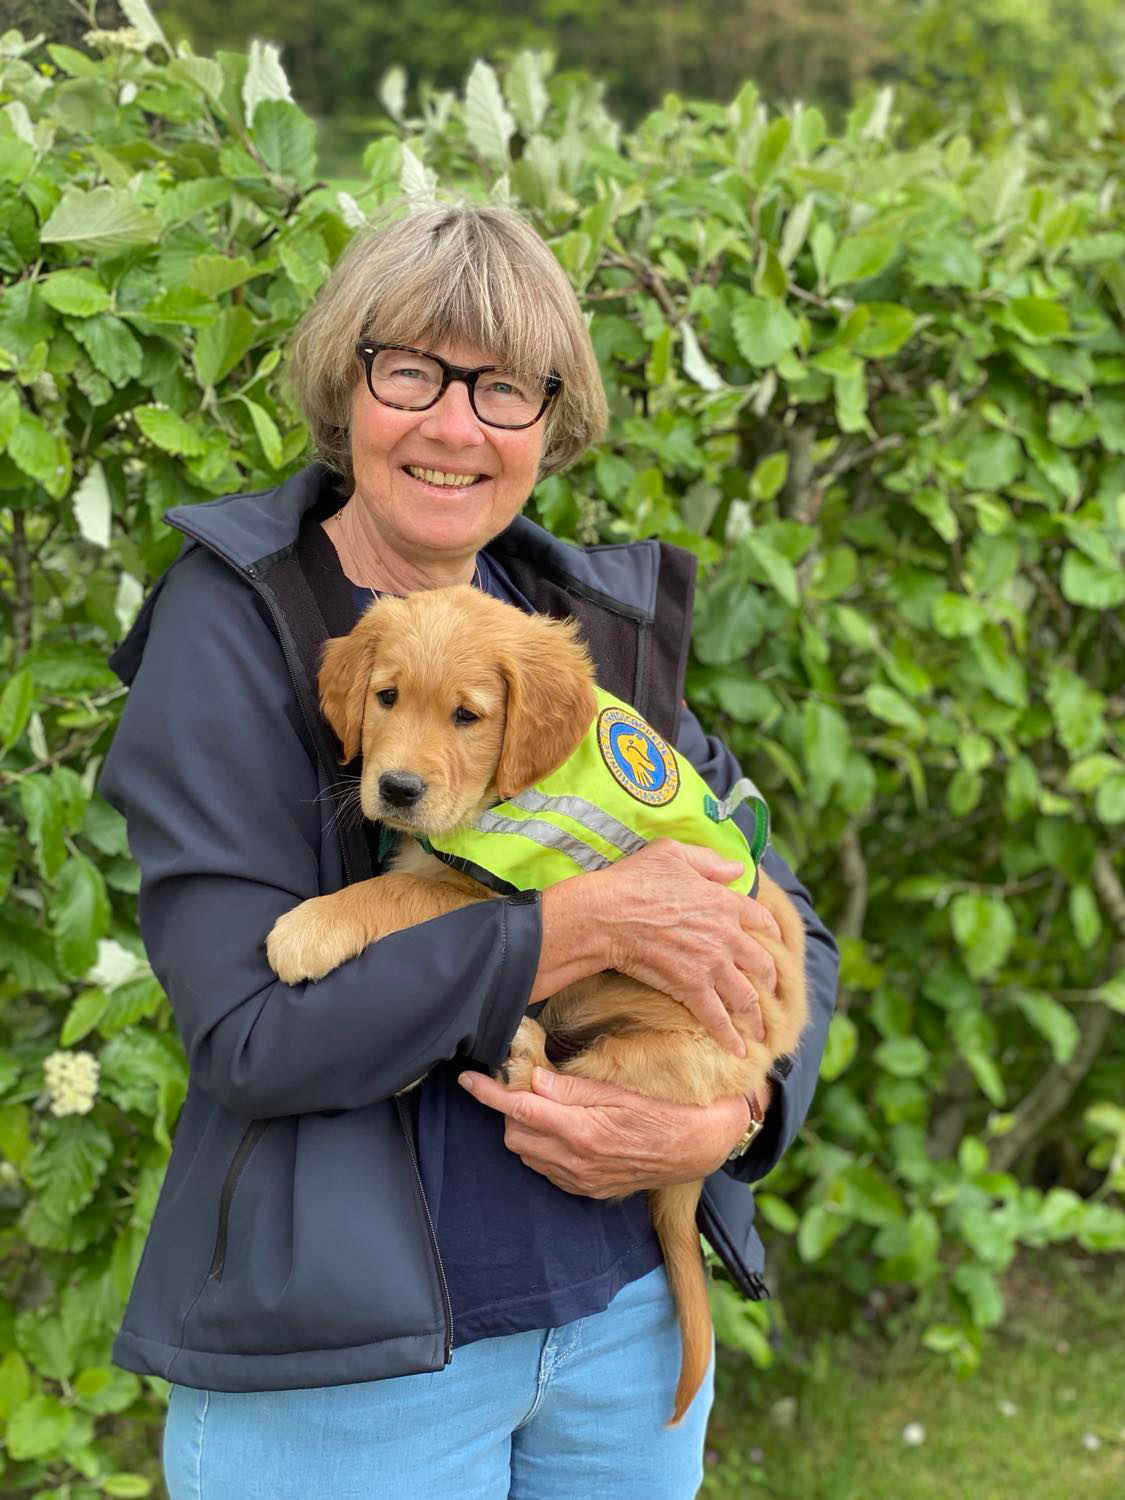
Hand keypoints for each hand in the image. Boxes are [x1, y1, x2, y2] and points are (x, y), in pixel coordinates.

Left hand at [458, 1067, 754, 1196]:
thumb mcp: (618, 1090)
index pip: (519, 1110)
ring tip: (545, 1108)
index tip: (467, 1078)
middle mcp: (576, 1161)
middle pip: (515, 1135)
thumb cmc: (661, 1110)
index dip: (488, 1093)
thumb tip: (533, 1080)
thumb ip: (572, 1089)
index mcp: (582, 1131)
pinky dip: (542, 1150)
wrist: (696, 1147)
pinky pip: (547, 1171)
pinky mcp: (588, 1190)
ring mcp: (581, 1180)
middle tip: (523, 1086)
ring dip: (525, 1130)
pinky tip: (561, 1132)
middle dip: (509, 1110)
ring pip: (527, 1155)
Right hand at [588, 839, 781, 1057]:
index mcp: (724, 902)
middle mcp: (726, 936)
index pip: (761, 918)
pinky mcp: (692, 988)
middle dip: (770, 980)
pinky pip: (717, 1018)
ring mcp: (711, 964)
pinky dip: (729, 1037)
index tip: (776, 944)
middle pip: (762, 962)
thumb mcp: (673, 853)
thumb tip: (738, 868)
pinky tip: (737, 1051)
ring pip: (746, 995)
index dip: (771, 933)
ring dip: (756, 1016)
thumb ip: (709, 861)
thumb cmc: (634, 880)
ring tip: (761, 1031)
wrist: (609, 915)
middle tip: (770, 992)